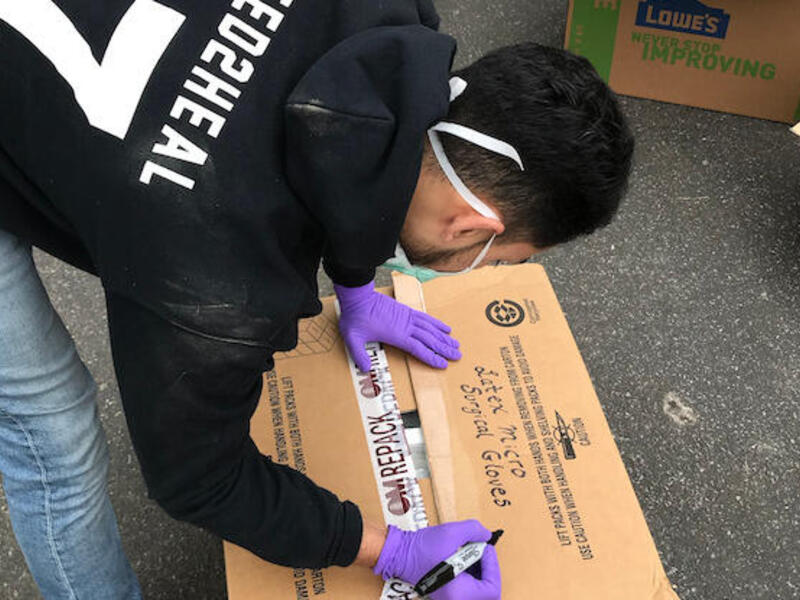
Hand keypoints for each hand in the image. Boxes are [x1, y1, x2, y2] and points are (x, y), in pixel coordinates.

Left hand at [334, 281, 460, 371]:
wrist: (358, 297)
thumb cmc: (355, 318)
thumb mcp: (352, 338)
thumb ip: (359, 354)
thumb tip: (365, 368)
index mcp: (396, 335)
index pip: (419, 348)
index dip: (432, 357)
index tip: (443, 364)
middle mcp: (406, 326)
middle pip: (430, 339)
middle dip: (444, 349)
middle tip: (458, 356)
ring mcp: (408, 317)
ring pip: (431, 329)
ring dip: (444, 337)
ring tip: (456, 344)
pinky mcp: (407, 311)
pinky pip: (426, 318)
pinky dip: (437, 323)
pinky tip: (445, 328)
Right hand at [373, 521, 501, 599]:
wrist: (398, 554)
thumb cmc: (421, 548)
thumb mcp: (452, 532)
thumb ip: (474, 531)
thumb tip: (486, 536)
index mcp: (459, 593)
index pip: (492, 588)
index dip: (493, 566)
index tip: (485, 549)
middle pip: (487, 592)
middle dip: (489, 570)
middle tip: (482, 551)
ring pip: (478, 591)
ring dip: (480, 571)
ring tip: (472, 552)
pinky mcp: (447, 595)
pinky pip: (467, 590)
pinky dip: (471, 575)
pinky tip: (464, 558)